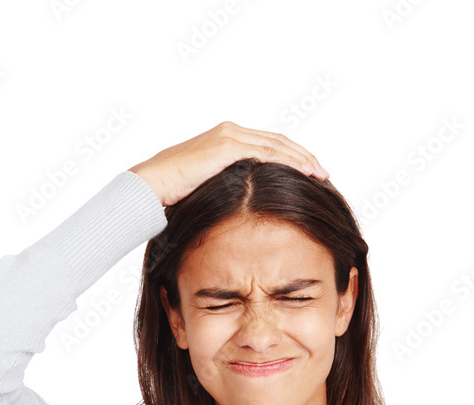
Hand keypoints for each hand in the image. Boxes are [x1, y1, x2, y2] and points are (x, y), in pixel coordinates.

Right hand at [128, 120, 329, 206]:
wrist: (151, 185)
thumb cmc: (170, 193)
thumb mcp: (204, 188)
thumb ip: (224, 187)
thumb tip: (238, 205)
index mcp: (225, 138)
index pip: (266, 144)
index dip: (290, 156)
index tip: (308, 171)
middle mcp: (230, 132)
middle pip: (277, 141)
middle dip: (302, 156)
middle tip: (322, 172)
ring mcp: (230, 136)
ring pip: (277, 144)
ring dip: (302, 159)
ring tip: (320, 173)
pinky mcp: (228, 147)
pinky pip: (268, 152)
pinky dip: (290, 161)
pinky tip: (305, 172)